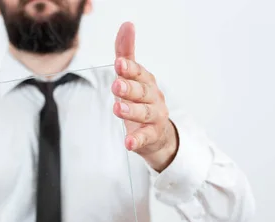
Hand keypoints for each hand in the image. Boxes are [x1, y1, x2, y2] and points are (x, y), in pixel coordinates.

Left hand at [111, 21, 178, 171]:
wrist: (158, 134)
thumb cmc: (141, 101)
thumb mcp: (132, 78)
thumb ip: (126, 53)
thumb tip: (127, 25)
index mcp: (146, 82)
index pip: (139, 73)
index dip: (129, 69)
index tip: (119, 63)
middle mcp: (153, 98)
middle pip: (141, 92)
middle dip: (129, 88)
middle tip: (116, 85)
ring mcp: (154, 117)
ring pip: (143, 113)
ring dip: (130, 111)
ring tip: (117, 109)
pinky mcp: (151, 136)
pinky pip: (144, 138)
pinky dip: (136, 140)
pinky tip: (128, 142)